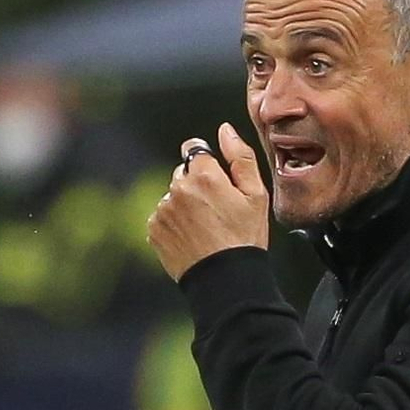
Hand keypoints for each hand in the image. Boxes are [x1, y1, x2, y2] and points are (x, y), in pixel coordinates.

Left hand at [147, 123, 269, 280]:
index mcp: (204, 176)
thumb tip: (225, 130)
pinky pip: (162, 217)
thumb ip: (240, 157)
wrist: (225, 279)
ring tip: (205, 228)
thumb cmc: (244, 237)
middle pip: (183, 174)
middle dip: (196, 185)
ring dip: (184, 206)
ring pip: (172, 197)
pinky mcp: (154, 230)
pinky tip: (192, 237)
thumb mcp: (255, 195)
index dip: (206, 163)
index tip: (213, 178)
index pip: (194, 149)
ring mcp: (163, 210)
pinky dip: (173, 224)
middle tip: (216, 210)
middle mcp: (178, 189)